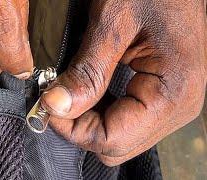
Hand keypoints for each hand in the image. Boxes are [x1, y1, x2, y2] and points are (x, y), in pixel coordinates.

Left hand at [41, 0, 206, 165]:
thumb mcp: (113, 23)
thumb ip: (87, 71)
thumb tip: (56, 106)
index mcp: (172, 93)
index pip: (110, 139)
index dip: (72, 128)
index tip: (48, 105)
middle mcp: (178, 107)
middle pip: (116, 144)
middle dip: (80, 126)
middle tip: (58, 97)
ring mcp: (174, 104)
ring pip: (120, 137)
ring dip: (90, 119)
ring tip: (73, 91)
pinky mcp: (164, 97)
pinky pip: (127, 122)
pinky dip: (103, 112)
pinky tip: (90, 90)